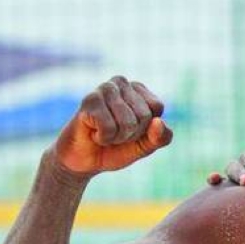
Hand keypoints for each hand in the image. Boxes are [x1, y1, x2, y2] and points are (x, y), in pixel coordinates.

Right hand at [53, 77, 171, 176]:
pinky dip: (103, 138)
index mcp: (138, 89)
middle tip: (114, 133)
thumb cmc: (116, 148)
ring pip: (128, 122)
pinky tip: (93, 133)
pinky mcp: (88, 100)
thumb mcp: (146, 146)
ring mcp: (103, 89)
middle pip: (144, 116)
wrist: (84, 161)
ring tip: (104, 133)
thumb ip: (161, 138)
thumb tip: (159, 122)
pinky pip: (109, 127)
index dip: (146, 128)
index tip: (131, 130)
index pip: (157, 108)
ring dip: (117, 137)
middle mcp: (121, 82)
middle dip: (131, 134)